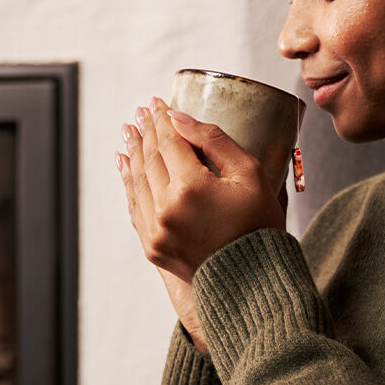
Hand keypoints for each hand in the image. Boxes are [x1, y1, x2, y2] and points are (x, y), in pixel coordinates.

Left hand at [117, 96, 286, 286]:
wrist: (253, 283)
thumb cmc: (259, 226)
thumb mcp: (250, 176)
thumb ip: (215, 141)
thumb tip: (180, 118)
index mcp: (192, 187)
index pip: (170, 141)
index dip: (163, 119)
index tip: (157, 102)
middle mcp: (167, 208)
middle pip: (150, 158)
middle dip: (145, 131)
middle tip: (141, 112)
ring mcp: (156, 230)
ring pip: (138, 181)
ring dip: (133, 153)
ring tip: (129, 132)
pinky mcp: (153, 247)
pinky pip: (136, 206)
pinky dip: (129, 183)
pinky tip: (125, 165)